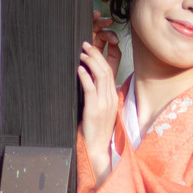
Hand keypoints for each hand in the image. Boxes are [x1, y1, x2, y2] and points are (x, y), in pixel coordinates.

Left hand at [75, 37, 117, 178]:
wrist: (97, 147)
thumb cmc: (96, 128)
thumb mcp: (102, 109)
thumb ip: (99, 95)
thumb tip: (89, 80)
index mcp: (113, 97)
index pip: (110, 72)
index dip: (102, 58)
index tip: (92, 49)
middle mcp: (111, 98)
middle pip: (106, 70)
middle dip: (96, 55)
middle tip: (85, 45)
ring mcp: (104, 103)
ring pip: (101, 76)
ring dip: (90, 62)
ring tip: (82, 54)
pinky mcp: (94, 109)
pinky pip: (91, 89)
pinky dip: (85, 77)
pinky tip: (79, 70)